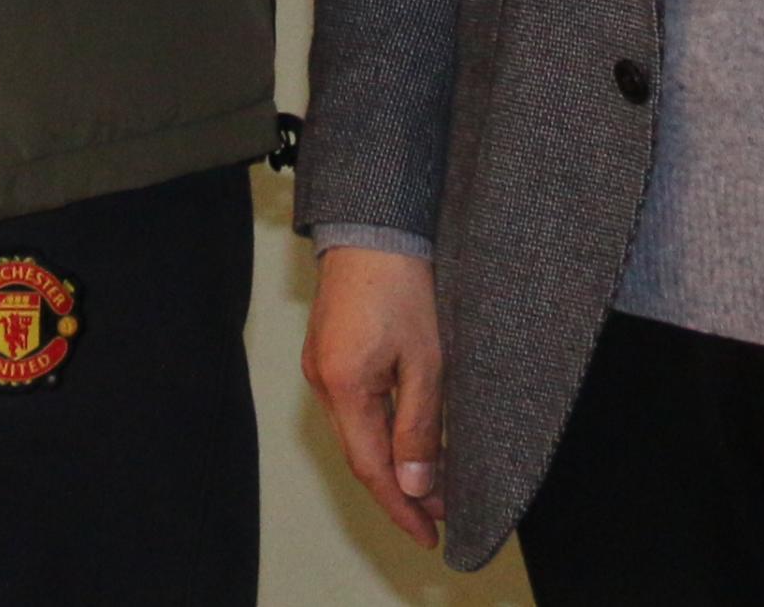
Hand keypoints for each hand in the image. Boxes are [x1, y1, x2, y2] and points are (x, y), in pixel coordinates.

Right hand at [305, 243, 448, 550]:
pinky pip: (354, 408)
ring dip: (394, 463)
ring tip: (435, 485)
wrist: (374, 227)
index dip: (400, 508)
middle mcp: (322, 381)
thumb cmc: (403, 285)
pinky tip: (409, 439)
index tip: (429, 537)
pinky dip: (382, 433)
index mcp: (343, 386)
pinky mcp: (329, 352)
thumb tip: (415, 485)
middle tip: (442, 516)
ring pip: (358, 432)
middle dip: (401, 491)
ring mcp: (321, 365)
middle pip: (361, 454)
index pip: (371, 468)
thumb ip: (419, 428)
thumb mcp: (426, 362)